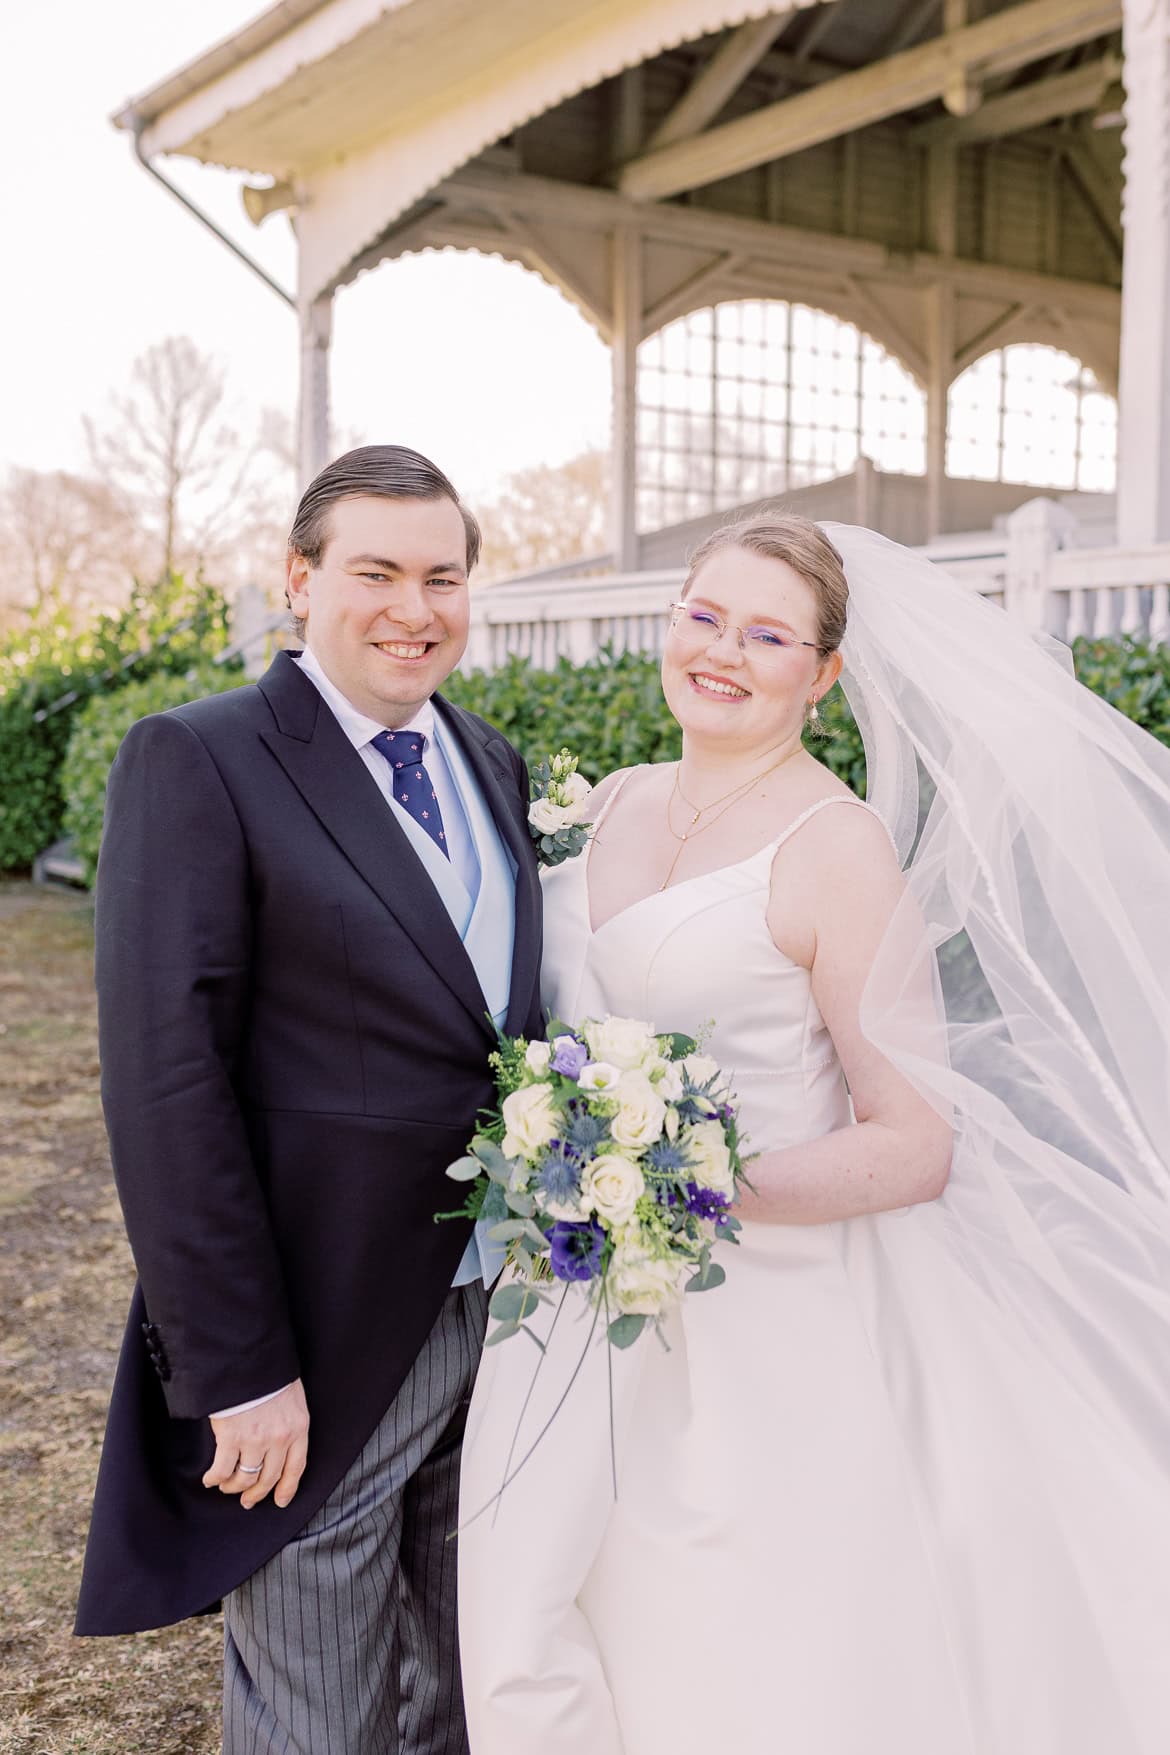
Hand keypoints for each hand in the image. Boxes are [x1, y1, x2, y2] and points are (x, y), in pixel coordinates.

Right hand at [203, 1378, 309, 1509]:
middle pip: (269, 1477)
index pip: (296, 1467)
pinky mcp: (231, 1438)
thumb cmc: (269, 1374)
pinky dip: (215, 1478)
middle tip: (248, 1501)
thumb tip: (280, 1444)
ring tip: (227, 1487)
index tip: (280, 1501)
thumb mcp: (292, 1397)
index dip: (287, 1488)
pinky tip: (210, 1479)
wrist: (249, 1358)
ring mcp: (255, 1440)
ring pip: (245, 1478)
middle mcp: (280, 1438)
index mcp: (298, 1427)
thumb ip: (289, 1422)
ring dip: (234, 1487)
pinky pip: (222, 1470)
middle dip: (257, 1493)